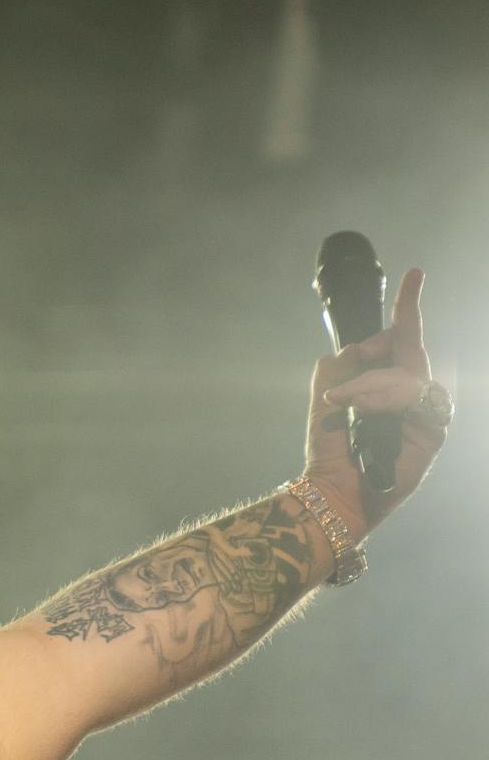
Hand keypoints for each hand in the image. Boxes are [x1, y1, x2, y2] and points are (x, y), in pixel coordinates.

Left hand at [303, 266, 446, 536]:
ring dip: (371, 388)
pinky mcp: (433, 430)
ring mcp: (425, 410)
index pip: (403, 338)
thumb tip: (365, 345)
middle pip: (408, 351)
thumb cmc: (330, 445)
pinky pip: (414, 399)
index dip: (409, 306)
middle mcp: (411, 391)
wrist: (334, 486)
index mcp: (387, 380)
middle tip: (346, 386)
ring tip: (344, 407)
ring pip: (408, 375)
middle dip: (377, 358)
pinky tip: (363, 414)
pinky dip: (384, 401)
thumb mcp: (326, 395)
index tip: (415, 274)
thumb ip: (341, 364)